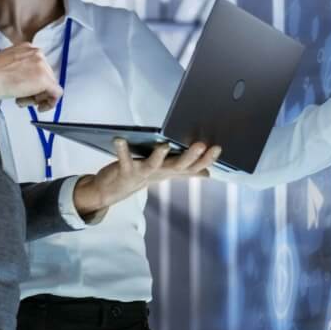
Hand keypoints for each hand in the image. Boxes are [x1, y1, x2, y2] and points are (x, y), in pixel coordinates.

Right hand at [0, 43, 62, 111]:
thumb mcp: (8, 64)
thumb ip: (21, 68)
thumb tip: (26, 80)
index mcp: (28, 48)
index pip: (39, 68)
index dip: (33, 82)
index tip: (25, 90)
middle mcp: (38, 54)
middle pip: (47, 76)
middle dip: (36, 91)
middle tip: (22, 98)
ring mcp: (43, 66)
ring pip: (50, 85)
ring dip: (37, 97)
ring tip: (21, 101)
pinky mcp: (45, 80)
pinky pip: (56, 93)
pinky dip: (50, 103)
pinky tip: (40, 108)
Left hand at [72, 139, 221, 215]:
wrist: (113, 191)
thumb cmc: (141, 176)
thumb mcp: (165, 173)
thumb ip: (186, 171)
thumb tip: (207, 173)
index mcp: (170, 171)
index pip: (193, 166)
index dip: (206, 159)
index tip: (218, 148)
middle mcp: (159, 173)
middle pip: (178, 166)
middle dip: (190, 157)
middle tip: (201, 145)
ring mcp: (142, 173)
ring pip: (153, 165)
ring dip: (158, 156)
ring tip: (164, 145)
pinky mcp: (125, 170)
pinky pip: (123, 159)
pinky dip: (121, 149)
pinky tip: (119, 139)